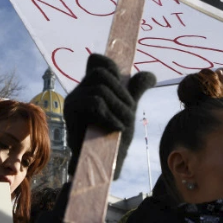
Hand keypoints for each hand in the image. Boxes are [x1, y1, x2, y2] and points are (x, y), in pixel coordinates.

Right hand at [65, 54, 155, 179]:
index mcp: (92, 85)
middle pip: (101, 73)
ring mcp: (73, 99)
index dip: (112, 67)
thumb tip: (150, 75)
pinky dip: (109, 115)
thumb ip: (135, 90)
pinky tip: (116, 127)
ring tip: (122, 123)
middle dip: (121, 92)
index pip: (97, 61)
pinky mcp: (71, 112)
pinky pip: (94, 102)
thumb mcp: (127, 109)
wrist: (104, 161)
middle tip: (129, 111)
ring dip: (118, 106)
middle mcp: (80, 89)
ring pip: (99, 89)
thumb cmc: (114, 136)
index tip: (124, 88)